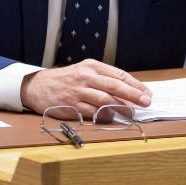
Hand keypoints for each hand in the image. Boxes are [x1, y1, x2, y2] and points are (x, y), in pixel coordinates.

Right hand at [20, 59, 152, 116]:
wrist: (38, 86)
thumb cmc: (66, 80)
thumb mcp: (84, 71)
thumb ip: (104, 79)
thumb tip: (128, 92)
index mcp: (92, 66)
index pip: (118, 74)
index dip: (135, 85)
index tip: (147, 93)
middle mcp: (86, 77)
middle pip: (115, 86)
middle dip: (133, 94)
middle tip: (146, 102)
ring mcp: (79, 92)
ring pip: (105, 100)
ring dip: (121, 107)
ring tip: (132, 113)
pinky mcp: (72, 106)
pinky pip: (93, 112)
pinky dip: (105, 116)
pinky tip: (113, 118)